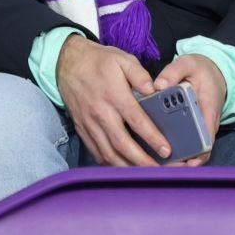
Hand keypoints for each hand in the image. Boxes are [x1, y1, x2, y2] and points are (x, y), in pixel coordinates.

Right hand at [56, 33, 169, 165]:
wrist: (67, 63)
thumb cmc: (98, 62)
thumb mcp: (123, 59)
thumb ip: (140, 75)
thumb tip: (156, 90)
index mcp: (114, 95)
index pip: (136, 121)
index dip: (152, 137)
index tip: (166, 149)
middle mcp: (101, 113)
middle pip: (123, 144)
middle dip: (142, 161)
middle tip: (160, 170)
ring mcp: (90, 124)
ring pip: (109, 153)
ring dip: (127, 167)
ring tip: (145, 174)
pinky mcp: (83, 130)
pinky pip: (96, 152)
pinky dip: (110, 164)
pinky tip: (123, 168)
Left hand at [151, 54, 224, 165]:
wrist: (211, 71)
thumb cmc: (200, 70)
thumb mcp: (188, 63)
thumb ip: (174, 71)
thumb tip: (158, 85)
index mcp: (208, 109)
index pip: (207, 138)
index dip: (198, 153)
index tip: (186, 163)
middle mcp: (205, 123)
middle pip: (197, 149)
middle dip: (182, 160)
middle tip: (163, 169)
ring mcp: (198, 127)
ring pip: (190, 150)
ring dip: (175, 158)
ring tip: (155, 166)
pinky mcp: (189, 128)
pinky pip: (183, 143)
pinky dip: (171, 150)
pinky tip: (153, 154)